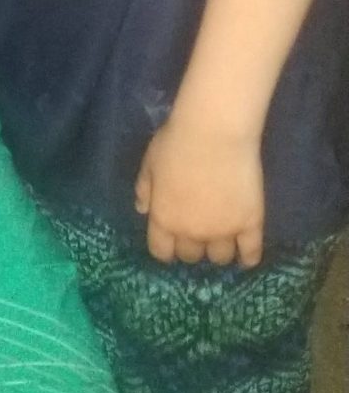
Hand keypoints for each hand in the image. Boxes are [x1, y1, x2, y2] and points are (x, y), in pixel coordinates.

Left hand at [135, 119, 264, 266]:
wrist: (214, 133)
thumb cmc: (176, 143)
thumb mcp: (149, 164)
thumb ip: (144, 189)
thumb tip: (142, 210)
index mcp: (164, 219)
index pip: (162, 252)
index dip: (165, 249)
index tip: (170, 243)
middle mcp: (192, 232)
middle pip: (190, 256)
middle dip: (191, 247)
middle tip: (197, 233)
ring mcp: (223, 231)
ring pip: (219, 258)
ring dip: (217, 251)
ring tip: (221, 239)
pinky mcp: (250, 224)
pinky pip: (251, 253)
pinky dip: (248, 258)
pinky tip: (246, 256)